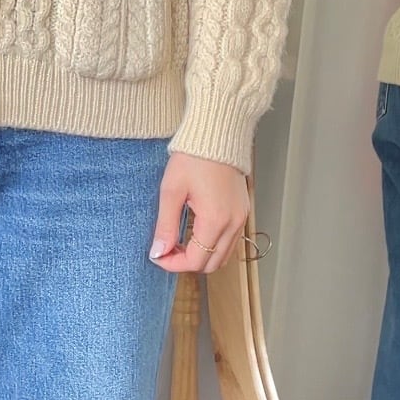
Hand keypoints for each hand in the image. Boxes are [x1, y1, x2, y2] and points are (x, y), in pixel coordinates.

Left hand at [150, 152, 248, 273]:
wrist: (217, 135)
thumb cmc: (193, 158)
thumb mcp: (171, 191)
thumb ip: (165, 225)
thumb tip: (158, 252)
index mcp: (215, 220)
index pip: (196, 260)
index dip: (173, 264)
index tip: (157, 255)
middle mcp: (233, 224)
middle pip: (212, 264)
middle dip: (187, 263)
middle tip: (166, 250)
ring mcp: (241, 219)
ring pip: (223, 256)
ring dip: (201, 256)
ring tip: (179, 242)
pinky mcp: (242, 212)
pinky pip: (230, 242)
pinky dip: (213, 246)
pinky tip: (195, 233)